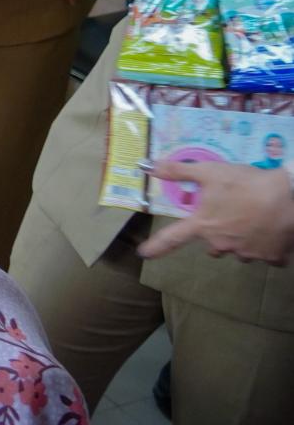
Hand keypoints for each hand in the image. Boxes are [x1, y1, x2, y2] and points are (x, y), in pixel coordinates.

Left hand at [139, 161, 293, 263]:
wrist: (289, 198)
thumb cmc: (245, 184)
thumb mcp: (209, 172)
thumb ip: (179, 171)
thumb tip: (148, 167)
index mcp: (204, 226)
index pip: (172, 238)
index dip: (156, 247)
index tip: (144, 253)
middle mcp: (221, 245)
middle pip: (212, 245)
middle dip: (217, 234)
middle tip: (230, 216)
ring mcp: (247, 254)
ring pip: (239, 250)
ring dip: (242, 240)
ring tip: (254, 221)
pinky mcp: (271, 257)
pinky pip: (266, 256)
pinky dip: (267, 247)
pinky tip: (272, 232)